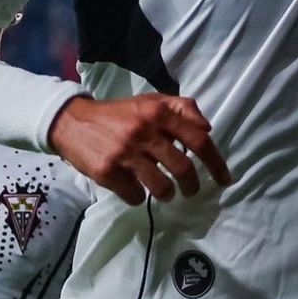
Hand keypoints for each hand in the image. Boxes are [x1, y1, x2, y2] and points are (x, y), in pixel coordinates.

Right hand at [47, 94, 230, 205]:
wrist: (72, 122)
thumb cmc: (119, 114)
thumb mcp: (150, 102)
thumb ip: (182, 108)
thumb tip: (207, 128)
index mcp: (158, 112)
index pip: (198, 140)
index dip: (216, 163)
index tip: (225, 179)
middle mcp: (143, 131)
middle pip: (183, 169)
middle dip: (192, 186)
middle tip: (190, 190)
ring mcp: (124, 153)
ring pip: (162, 188)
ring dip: (168, 194)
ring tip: (164, 191)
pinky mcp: (107, 172)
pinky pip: (135, 196)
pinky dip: (138, 196)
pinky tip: (132, 187)